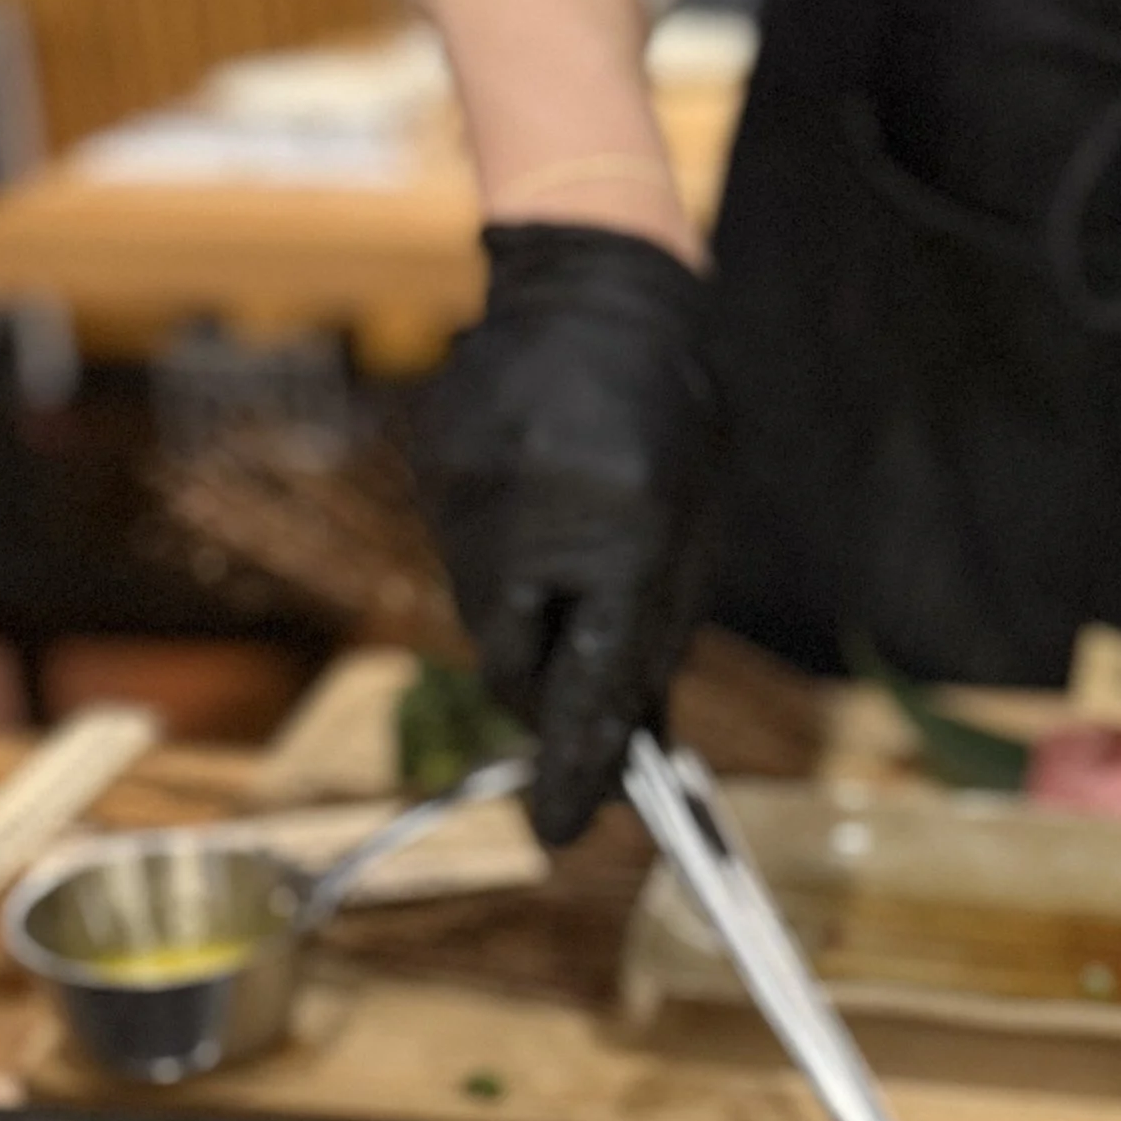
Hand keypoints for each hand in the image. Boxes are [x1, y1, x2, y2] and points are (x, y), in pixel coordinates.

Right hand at [407, 223, 717, 846]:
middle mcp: (534, 518)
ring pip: (485, 616)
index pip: (590, 685)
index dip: (579, 768)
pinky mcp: (432, 471)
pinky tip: (536, 495)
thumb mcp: (689, 532)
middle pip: (515, 669)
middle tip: (578, 672)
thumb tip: (634, 750)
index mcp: (624, 534)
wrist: (593, 289)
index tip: (565, 832)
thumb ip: (655, 640)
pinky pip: (460, 555)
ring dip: (527, 613)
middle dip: (548, 689)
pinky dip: (500, 556)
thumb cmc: (667, 419)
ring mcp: (469, 492)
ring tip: (571, 539)